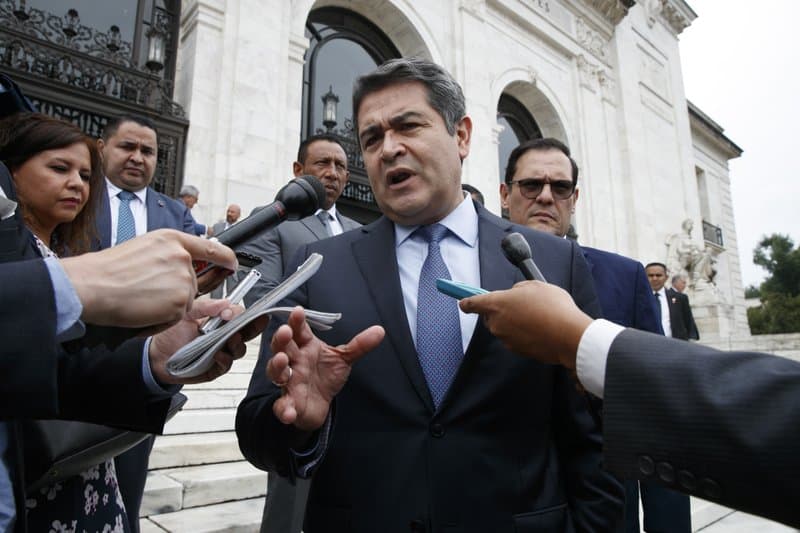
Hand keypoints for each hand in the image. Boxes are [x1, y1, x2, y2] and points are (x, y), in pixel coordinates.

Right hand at [61, 229, 237, 328]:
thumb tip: (188, 262)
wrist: (91, 286)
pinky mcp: (180, 302)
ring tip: (140, 299)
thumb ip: (169, 253)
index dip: (226, 258)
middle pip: (195, 282)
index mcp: (172, 240)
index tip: (232, 264)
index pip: (212, 247)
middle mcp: (182, 257)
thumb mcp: (144, 248)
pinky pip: (177, 317)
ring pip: (186, 301)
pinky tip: (142, 309)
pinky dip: (161, 319)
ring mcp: (184, 280)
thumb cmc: (108, 270)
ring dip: (167, 306)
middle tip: (147, 291)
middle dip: (177, 292)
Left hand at [148, 298, 268, 383]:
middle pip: (247, 332)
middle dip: (255, 326)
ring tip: (230, 339)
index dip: (240, 313)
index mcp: (219, 322)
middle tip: (256, 321)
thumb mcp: (186, 313)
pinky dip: (225, 359)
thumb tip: (225, 303)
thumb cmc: (170, 334)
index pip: (239, 315)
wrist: (155, 356)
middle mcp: (223, 337)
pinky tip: (218, 354)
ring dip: (237, 343)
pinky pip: (226, 365)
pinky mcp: (215, 368)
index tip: (231, 313)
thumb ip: (205, 307)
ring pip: (240, 349)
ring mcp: (221, 353)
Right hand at [268, 307, 383, 431]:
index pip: (299, 331)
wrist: (321, 405)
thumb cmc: (326, 376)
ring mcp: (289, 383)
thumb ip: (359, 345)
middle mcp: (294, 362)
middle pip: (282, 348)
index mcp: (305, 347)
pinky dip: (284, 408)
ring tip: (282, 361)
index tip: (298, 311)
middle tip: (285, 331)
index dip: (297, 321)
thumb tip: (380, 330)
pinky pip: (282, 406)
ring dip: (277, 366)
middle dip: (281, 339)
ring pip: (277, 373)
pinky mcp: (289, 404)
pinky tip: (288, 411)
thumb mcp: (344, 358)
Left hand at [459, 281, 592, 369]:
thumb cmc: (553, 307)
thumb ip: (519, 288)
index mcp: (497, 304)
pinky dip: (524, 334)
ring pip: (505, 328)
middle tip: (519, 305)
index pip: (472, 303)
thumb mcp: (535, 286)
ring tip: (537, 316)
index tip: (462, 302)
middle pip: (490, 317)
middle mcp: (497, 323)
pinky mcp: (517, 351)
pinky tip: (541, 328)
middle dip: (500, 311)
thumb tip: (515, 294)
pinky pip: (516, 339)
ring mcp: (506, 339)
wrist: (569, 336)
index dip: (466, 301)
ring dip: (515, 322)